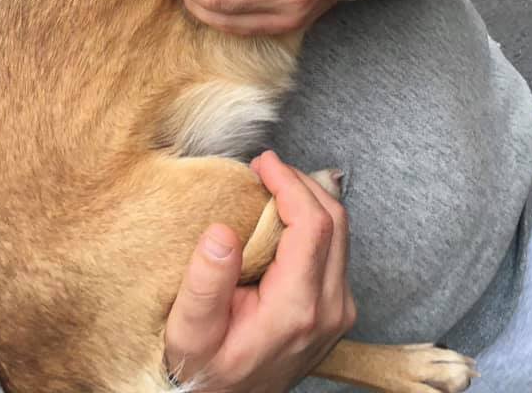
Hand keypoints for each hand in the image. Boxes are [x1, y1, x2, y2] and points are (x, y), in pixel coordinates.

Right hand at [165, 151, 355, 392]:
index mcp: (297, 309)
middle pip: (335, 222)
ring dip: (309, 198)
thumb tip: (221, 232)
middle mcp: (330, 309)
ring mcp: (339, 311)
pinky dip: (315, 220)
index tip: (262, 163)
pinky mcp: (337, 309)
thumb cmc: (204, 369)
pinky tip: (284, 214)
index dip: (290, 183)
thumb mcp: (189, 331)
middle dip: (301, 182)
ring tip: (272, 184)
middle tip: (265, 167)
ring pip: (341, 233)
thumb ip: (204, 284)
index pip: (313, 225)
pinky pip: (337, 249)